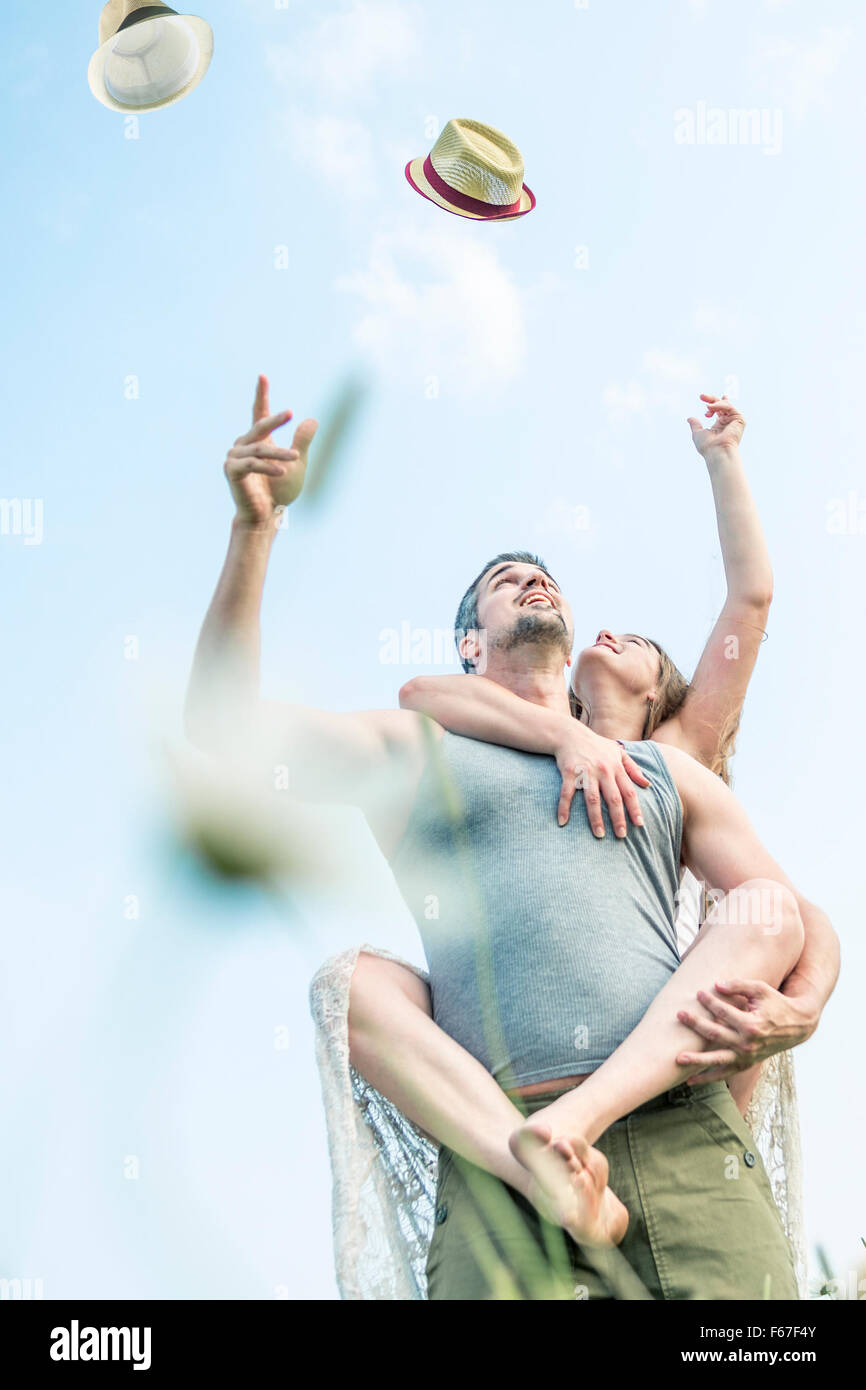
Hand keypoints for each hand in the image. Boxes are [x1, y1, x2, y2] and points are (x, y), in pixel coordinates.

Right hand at [225, 375, 318, 526]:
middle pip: (259, 426)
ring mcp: (235, 457)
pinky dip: (268, 467)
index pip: (259, 413)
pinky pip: (252, 464)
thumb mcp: (297, 463)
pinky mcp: (232, 471)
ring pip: (260, 448)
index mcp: (258, 441)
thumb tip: (312, 420)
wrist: (266, 517)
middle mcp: (244, 445)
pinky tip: (282, 471)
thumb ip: (302, 442)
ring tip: (295, 459)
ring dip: (279, 454)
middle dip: (275, 420)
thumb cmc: (280, 492)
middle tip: (290, 413)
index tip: (262, 375)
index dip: (261, 395)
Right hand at [554, 721, 650, 836]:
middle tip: (621, 835)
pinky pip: (567, 793)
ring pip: (592, 799)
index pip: (628, 791)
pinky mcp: (569, 772)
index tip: (639, 824)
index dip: (635, 808)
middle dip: (618, 818)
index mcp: (616, 767)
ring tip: (599, 835)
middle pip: (613, 798)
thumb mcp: (618, 752)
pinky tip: (563, 821)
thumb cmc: (596, 744)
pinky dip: (564, 807)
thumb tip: (647, 784)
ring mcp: (586, 772)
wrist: (570, 734)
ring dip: (595, 818)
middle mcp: (603, 770)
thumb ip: (633, 768)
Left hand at [675, 977, 818, 1080]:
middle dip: (695, 1024)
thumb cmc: (776, 1004)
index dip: (709, 1001)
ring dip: (696, 1060)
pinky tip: (690, 1080)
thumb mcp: (760, 989)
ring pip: (717, 1060)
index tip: (697, 993)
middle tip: (679, 1015)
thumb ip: (738, 985)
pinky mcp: (745, 1064)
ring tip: (677, 1059)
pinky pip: (724, 1074)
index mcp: (752, 1024)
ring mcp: (746, 1056)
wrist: (796, 1026)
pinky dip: (707, 1078)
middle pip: (715, 1034)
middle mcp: (748, 1044)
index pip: (723, 1012)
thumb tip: (716, 984)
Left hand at [687, 394, 745, 458]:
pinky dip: (720, 405)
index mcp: (720, 425)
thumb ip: (695, 425)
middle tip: (701, 396)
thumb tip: (689, 418)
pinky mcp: (740, 420)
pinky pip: (730, 407)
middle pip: (722, 404)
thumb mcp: (698, 433)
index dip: (714, 402)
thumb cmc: (707, 446)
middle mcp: (728, 422)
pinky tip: (711, 408)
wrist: (716, 451)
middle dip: (712, 399)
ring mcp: (734, 421)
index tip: (702, 398)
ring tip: (706, 406)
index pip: (719, 410)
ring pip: (726, 405)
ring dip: (715, 402)